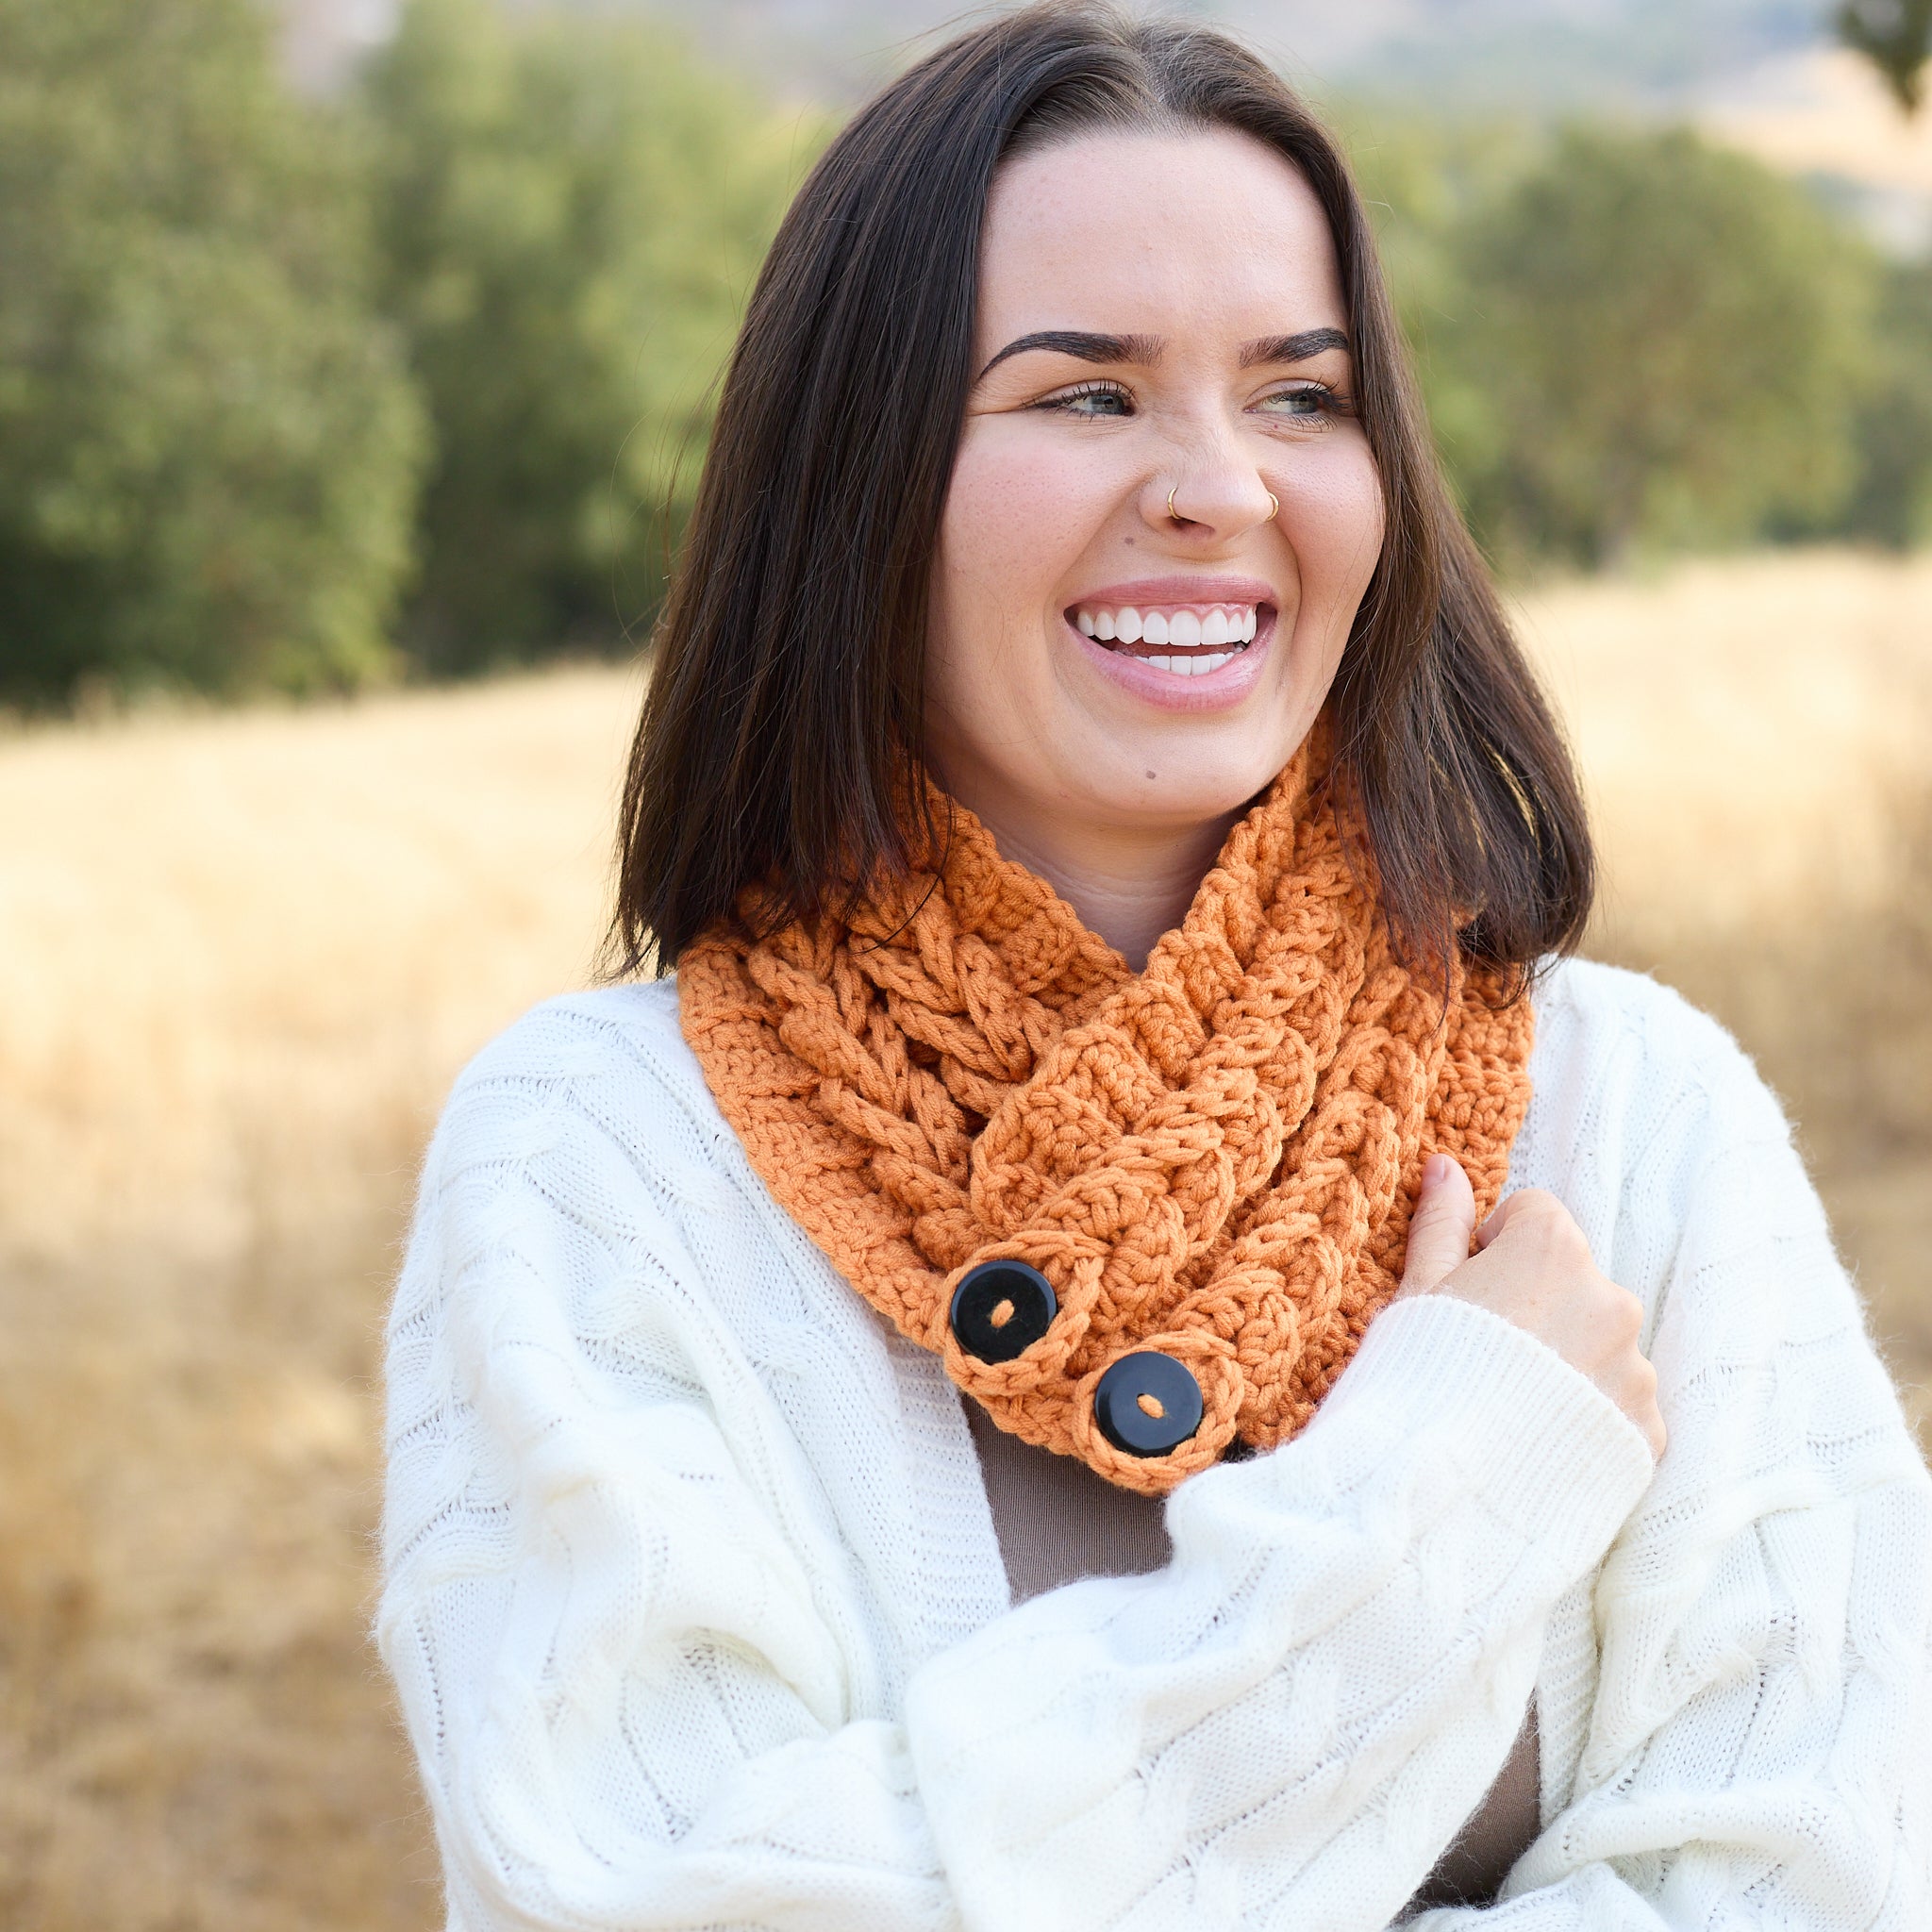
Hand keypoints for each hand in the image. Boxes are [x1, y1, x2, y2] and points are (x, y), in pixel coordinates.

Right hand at [1398, 1155, 1665, 1459]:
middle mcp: (1611, 1299)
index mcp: (1553, 1249)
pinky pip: (1618, 1405)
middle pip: (1573, 1282)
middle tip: (1484, 1358)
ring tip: (1509, 1408)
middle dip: (1537, 1307)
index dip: (1492, 1248)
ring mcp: (1635, 1368)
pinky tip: (1538, 1441)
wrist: (1441, 1493)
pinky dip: (1587, 1416)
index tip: (1466, 1294)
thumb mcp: (1418, 1291)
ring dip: (1566, 1362)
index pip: (1533, 1215)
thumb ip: (1441, 1223)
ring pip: (1599, 1345)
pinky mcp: (1648, 1430)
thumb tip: (1444, 1164)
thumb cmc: (1418, 1377)